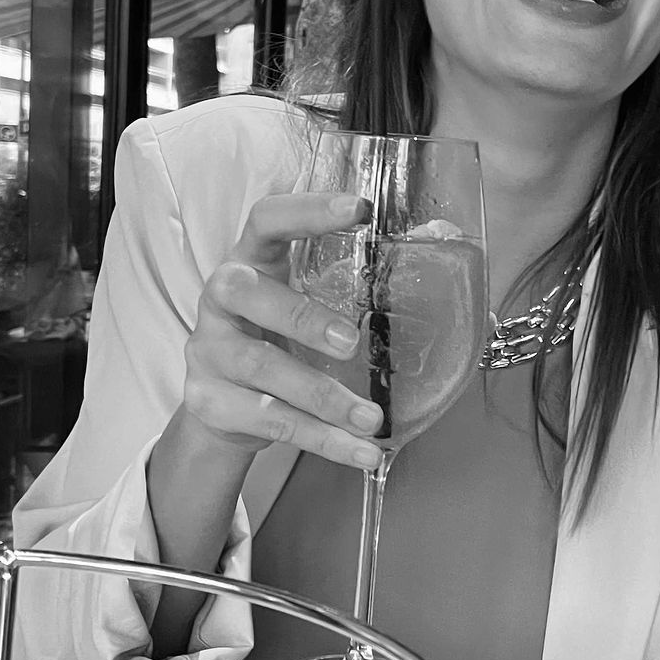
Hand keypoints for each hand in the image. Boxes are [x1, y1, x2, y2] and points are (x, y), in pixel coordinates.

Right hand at [182, 191, 384, 469]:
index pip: (267, 219)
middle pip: (247, 294)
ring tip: (373, 420)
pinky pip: (267, 419)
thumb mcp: (307, 305)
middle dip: (301, 317)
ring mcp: (207, 350)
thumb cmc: (279, 341)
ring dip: (323, 398)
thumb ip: (356, 287)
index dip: (307, 210)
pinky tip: (356, 450)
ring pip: (262, 370)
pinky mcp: (207, 400)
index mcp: (250, 260)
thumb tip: (452, 265)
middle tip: (352, 342)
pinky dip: (318, 438)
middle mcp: (220, 298)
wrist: (225, 408)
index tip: (360, 208)